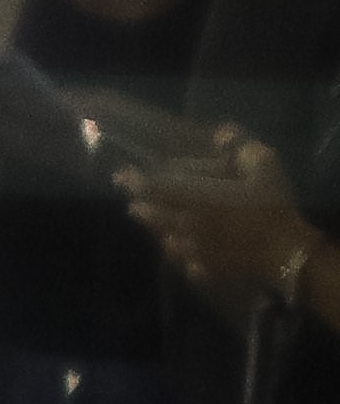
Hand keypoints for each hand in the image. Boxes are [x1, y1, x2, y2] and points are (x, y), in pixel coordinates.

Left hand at [115, 129, 328, 325]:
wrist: (284, 250)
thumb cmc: (272, 206)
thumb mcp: (264, 166)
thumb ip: (241, 149)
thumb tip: (221, 134)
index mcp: (195, 200)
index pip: (155, 189)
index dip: (135, 181)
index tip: (120, 175)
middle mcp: (185, 226)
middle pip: (152, 216)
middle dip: (139, 207)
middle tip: (132, 202)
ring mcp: (191, 251)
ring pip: (163, 238)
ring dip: (154, 228)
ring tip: (149, 220)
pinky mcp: (201, 269)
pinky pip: (180, 259)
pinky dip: (175, 251)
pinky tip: (176, 247)